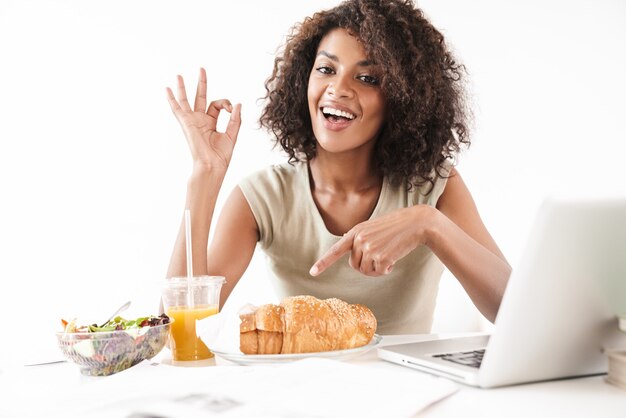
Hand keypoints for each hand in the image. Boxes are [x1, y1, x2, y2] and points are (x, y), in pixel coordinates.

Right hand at [166, 68, 241, 171]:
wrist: (212, 166)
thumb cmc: (221, 156)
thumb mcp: (232, 135)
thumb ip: (235, 119)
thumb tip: (238, 104)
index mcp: (211, 123)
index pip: (218, 105)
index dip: (226, 103)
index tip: (231, 108)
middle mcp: (200, 121)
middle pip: (200, 97)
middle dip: (201, 83)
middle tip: (201, 69)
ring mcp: (192, 121)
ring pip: (186, 100)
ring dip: (183, 88)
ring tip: (179, 75)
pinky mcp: (186, 123)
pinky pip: (177, 109)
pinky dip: (172, 99)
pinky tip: (167, 89)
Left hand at [310, 206, 433, 276]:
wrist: (416, 223)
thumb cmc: (396, 226)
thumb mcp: (373, 227)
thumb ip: (359, 236)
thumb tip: (346, 243)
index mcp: (356, 231)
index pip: (336, 250)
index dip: (323, 262)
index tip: (313, 272)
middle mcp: (360, 239)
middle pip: (355, 265)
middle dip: (366, 265)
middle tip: (380, 255)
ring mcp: (370, 248)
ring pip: (366, 271)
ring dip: (377, 268)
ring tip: (388, 254)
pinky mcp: (381, 257)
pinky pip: (379, 273)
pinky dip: (386, 270)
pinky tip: (394, 258)